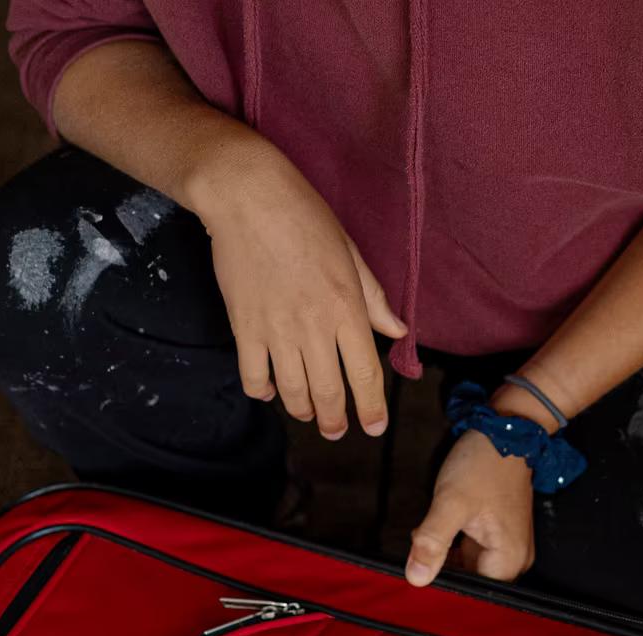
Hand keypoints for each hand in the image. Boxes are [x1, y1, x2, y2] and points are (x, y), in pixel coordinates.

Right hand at [189, 135, 405, 439]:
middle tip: (335, 432)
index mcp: (347, 308)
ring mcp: (277, 331)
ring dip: (303, 411)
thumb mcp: (350, 253)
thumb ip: (374, 299)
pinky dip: (263, 391)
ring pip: (293, 392)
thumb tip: (398, 332)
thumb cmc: (305, 217)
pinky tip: (270, 389)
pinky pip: (254, 377)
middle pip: (329, 393)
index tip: (374, 428)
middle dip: (335, 421)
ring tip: (309, 414)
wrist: (247, 196)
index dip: (372, 407)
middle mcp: (314, 327)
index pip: (365, 373)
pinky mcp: (244, 329)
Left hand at [406, 431, 536, 586]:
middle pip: (471, 583)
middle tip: (418, 555)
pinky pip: (470, 553)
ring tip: (426, 540)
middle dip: (442, 571)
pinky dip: (450, 547)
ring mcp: (506, 547)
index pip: (474, 594)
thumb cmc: (484, 463)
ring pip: (467, 569)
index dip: (444, 588)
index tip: (419, 577)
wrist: (505, 430)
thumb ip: (433, 542)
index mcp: (509, 559)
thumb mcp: (451, 502)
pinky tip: (434, 534)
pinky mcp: (497, 535)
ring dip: (443, 558)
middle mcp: (514, 560)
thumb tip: (416, 578)